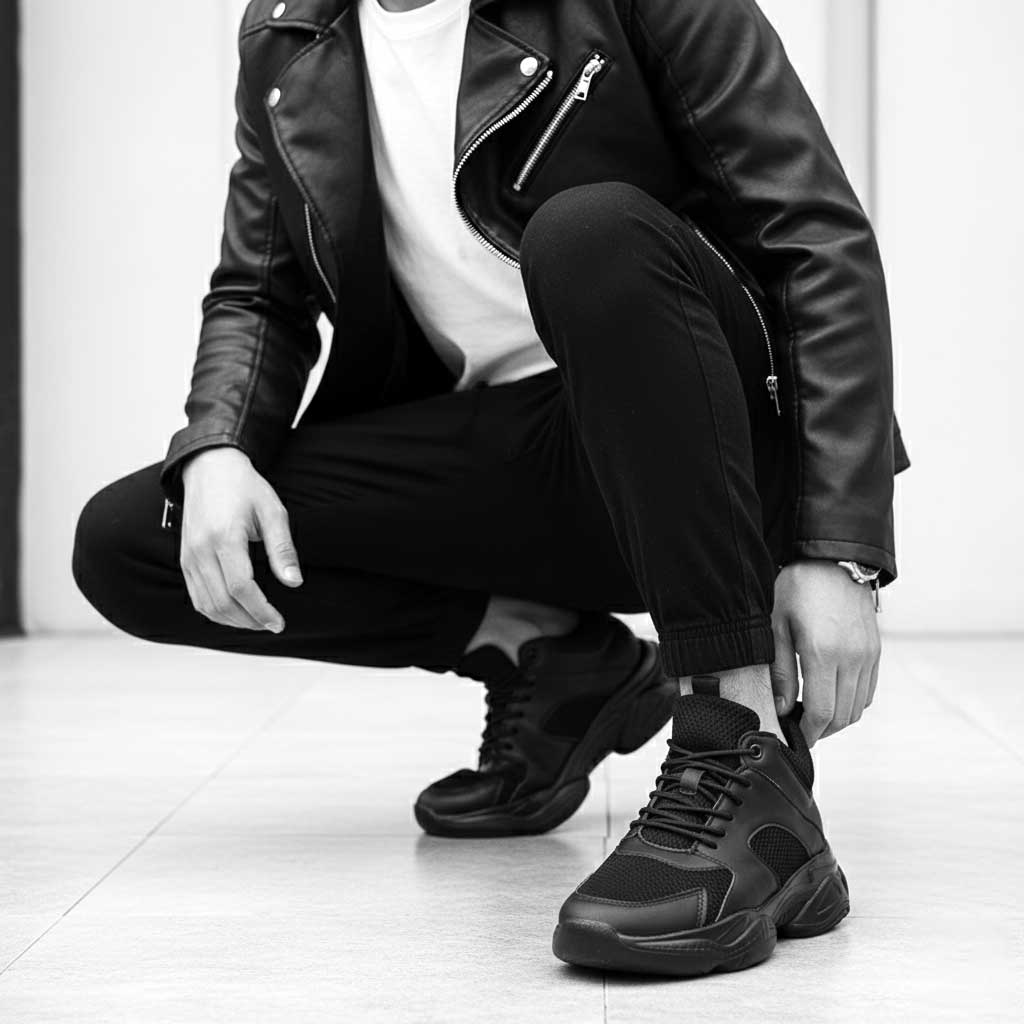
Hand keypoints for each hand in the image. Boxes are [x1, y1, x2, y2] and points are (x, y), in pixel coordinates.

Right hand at [179, 447, 302, 630]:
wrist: (209, 468)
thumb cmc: (244, 487)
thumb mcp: (273, 512)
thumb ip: (283, 549)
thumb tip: (294, 582)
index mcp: (224, 537)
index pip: (241, 587)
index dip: (261, 610)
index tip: (278, 622)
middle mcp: (201, 550)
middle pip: (222, 602)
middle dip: (249, 621)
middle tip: (272, 624)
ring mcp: (189, 556)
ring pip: (206, 605)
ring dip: (232, 621)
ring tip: (257, 621)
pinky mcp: (184, 559)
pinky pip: (197, 596)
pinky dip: (216, 611)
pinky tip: (237, 611)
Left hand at [770, 560, 880, 745]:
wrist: (833, 558)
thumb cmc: (798, 588)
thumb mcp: (777, 625)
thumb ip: (780, 670)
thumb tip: (781, 708)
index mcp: (823, 653)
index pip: (821, 712)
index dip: (808, 732)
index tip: (794, 737)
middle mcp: (852, 658)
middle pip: (843, 716)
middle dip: (821, 730)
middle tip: (799, 729)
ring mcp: (868, 655)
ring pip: (858, 707)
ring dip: (837, 719)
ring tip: (812, 714)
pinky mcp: (876, 650)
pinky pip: (868, 690)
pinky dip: (852, 702)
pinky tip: (830, 695)